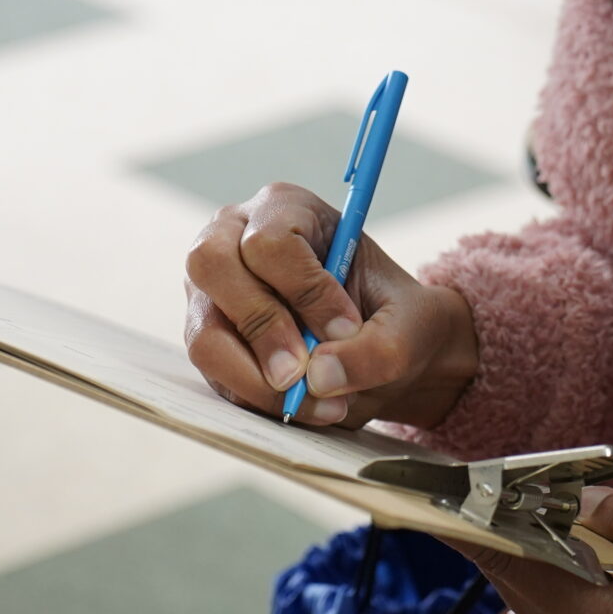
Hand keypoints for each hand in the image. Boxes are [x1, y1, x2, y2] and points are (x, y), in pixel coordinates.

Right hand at [183, 181, 479, 428]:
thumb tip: (317, 376)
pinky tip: (302, 404)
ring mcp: (211, 291)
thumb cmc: (392, 319)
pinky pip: (213, 375)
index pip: (271, 239)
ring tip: (316, 402)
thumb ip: (376, 349)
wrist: (382, 348)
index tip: (346, 331)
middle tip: (304, 372)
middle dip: (262, 327)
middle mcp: (233, 238)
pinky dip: (257, 399)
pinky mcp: (209, 340)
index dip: (305, 290)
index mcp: (286, 209)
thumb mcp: (409, 328)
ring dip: (258, 380)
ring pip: (204, 333)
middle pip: (211, 265)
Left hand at [461, 489, 612, 613]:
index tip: (433, 488)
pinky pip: (558, 600)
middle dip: (484, 522)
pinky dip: (545, 562)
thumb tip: (581, 493)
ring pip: (531, 588)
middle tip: (456, 475)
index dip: (468, 520)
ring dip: (513, 540)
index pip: (511, 560)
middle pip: (511, 574)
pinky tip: (549, 531)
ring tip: (495, 493)